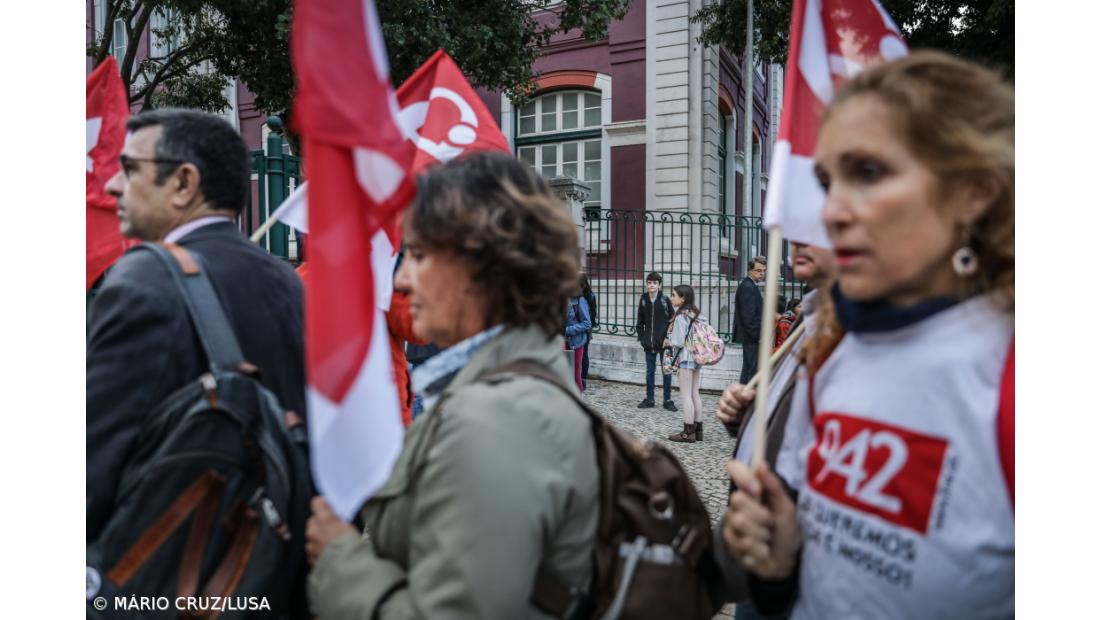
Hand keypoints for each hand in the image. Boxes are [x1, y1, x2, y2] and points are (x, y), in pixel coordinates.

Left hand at [305, 496, 355, 565]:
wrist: (348, 571)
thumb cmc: (354, 548)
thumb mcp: (352, 527)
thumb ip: (341, 519)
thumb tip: (338, 514)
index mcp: (325, 520)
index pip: (317, 503)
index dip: (323, 504)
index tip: (328, 506)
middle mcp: (314, 531)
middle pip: (313, 521)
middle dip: (321, 524)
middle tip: (333, 529)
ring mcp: (311, 546)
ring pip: (312, 537)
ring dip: (319, 539)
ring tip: (332, 545)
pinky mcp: (310, 559)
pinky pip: (312, 552)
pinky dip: (318, 552)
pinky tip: (329, 555)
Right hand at [716, 384, 754, 425]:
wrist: (748, 409)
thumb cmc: (750, 400)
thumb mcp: (754, 395)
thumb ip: (750, 393)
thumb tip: (744, 395)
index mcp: (734, 387)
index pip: (735, 391)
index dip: (742, 397)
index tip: (748, 401)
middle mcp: (726, 394)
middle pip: (728, 400)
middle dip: (739, 406)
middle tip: (745, 408)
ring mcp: (722, 403)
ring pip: (724, 408)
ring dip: (735, 412)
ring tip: (742, 413)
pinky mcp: (720, 412)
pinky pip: (721, 415)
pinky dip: (729, 418)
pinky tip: (736, 417)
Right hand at [722, 460, 801, 579]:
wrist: (787, 561)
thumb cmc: (787, 531)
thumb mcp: (787, 508)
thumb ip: (774, 487)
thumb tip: (760, 464)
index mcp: (752, 490)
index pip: (734, 469)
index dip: (743, 476)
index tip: (757, 490)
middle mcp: (738, 503)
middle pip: (737, 499)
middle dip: (760, 515)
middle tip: (771, 523)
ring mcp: (731, 522)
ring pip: (739, 522)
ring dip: (761, 534)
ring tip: (768, 540)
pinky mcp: (730, 542)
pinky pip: (740, 542)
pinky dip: (758, 549)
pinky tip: (763, 551)